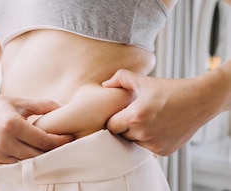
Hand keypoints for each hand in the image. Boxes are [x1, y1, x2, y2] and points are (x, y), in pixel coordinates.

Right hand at [0, 88, 72, 163]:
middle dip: (53, 151)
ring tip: (51, 149)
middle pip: (37, 154)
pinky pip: (16, 164)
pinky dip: (27, 160)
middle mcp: (4, 141)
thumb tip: (65, 108)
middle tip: (64, 145)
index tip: (70, 137)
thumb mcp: (21, 101)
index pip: (43, 140)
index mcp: (12, 124)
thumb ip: (44, 105)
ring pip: (28, 162)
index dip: (60, 141)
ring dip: (41, 157)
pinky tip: (35, 153)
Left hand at [102, 69, 222, 155]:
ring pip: (134, 142)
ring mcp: (154, 144)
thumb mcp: (145, 80)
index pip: (111, 126)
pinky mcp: (164, 150)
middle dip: (125, 126)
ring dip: (137, 133)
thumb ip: (121, 78)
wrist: (201, 100)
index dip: (114, 119)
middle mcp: (144, 133)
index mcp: (135, 116)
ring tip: (149, 119)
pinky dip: (150, 139)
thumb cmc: (171, 89)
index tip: (122, 112)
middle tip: (137, 115)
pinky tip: (159, 127)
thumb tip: (105, 85)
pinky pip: (148, 147)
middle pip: (121, 135)